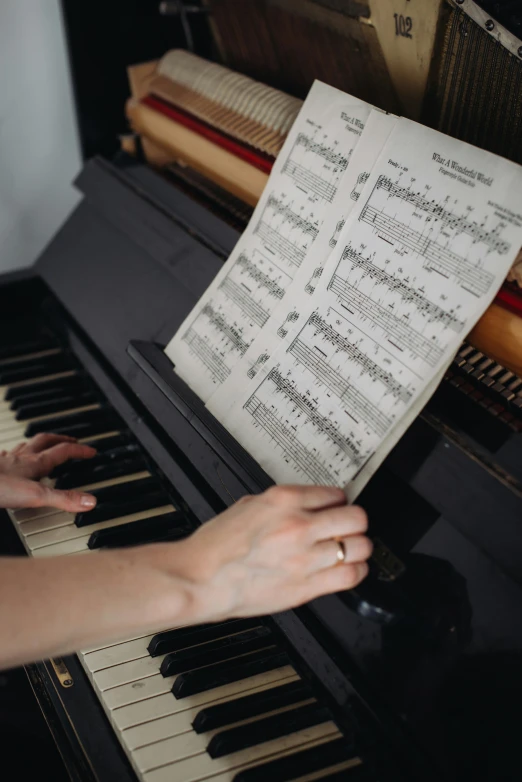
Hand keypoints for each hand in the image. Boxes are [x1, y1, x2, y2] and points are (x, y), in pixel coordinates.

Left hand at [0, 434, 96, 511]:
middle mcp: (21, 458)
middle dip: (60, 439)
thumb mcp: (35, 496)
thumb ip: (63, 498)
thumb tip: (90, 500)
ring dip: (36, 443)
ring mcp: (5, 461)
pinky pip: (6, 456)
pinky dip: (13, 455)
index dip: (79, 451)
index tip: (91, 451)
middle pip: (44, 441)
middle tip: (71, 440)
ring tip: (42, 444)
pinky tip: (9, 460)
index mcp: (35, 463)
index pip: (63, 451)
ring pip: (25, 446)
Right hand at [175, 484, 371, 620]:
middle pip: (355, 518)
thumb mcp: (249, 505)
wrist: (199, 577)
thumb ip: (282, 503)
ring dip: (358, 546)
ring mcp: (305, 557)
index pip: (335, 493)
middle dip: (355, 521)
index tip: (339, 506)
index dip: (340, 500)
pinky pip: (350, 575)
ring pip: (359, 546)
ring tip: (351, 548)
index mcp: (283, 500)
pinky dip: (357, 570)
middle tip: (350, 526)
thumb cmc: (217, 545)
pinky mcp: (306, 586)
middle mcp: (299, 525)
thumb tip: (305, 504)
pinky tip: (350, 568)